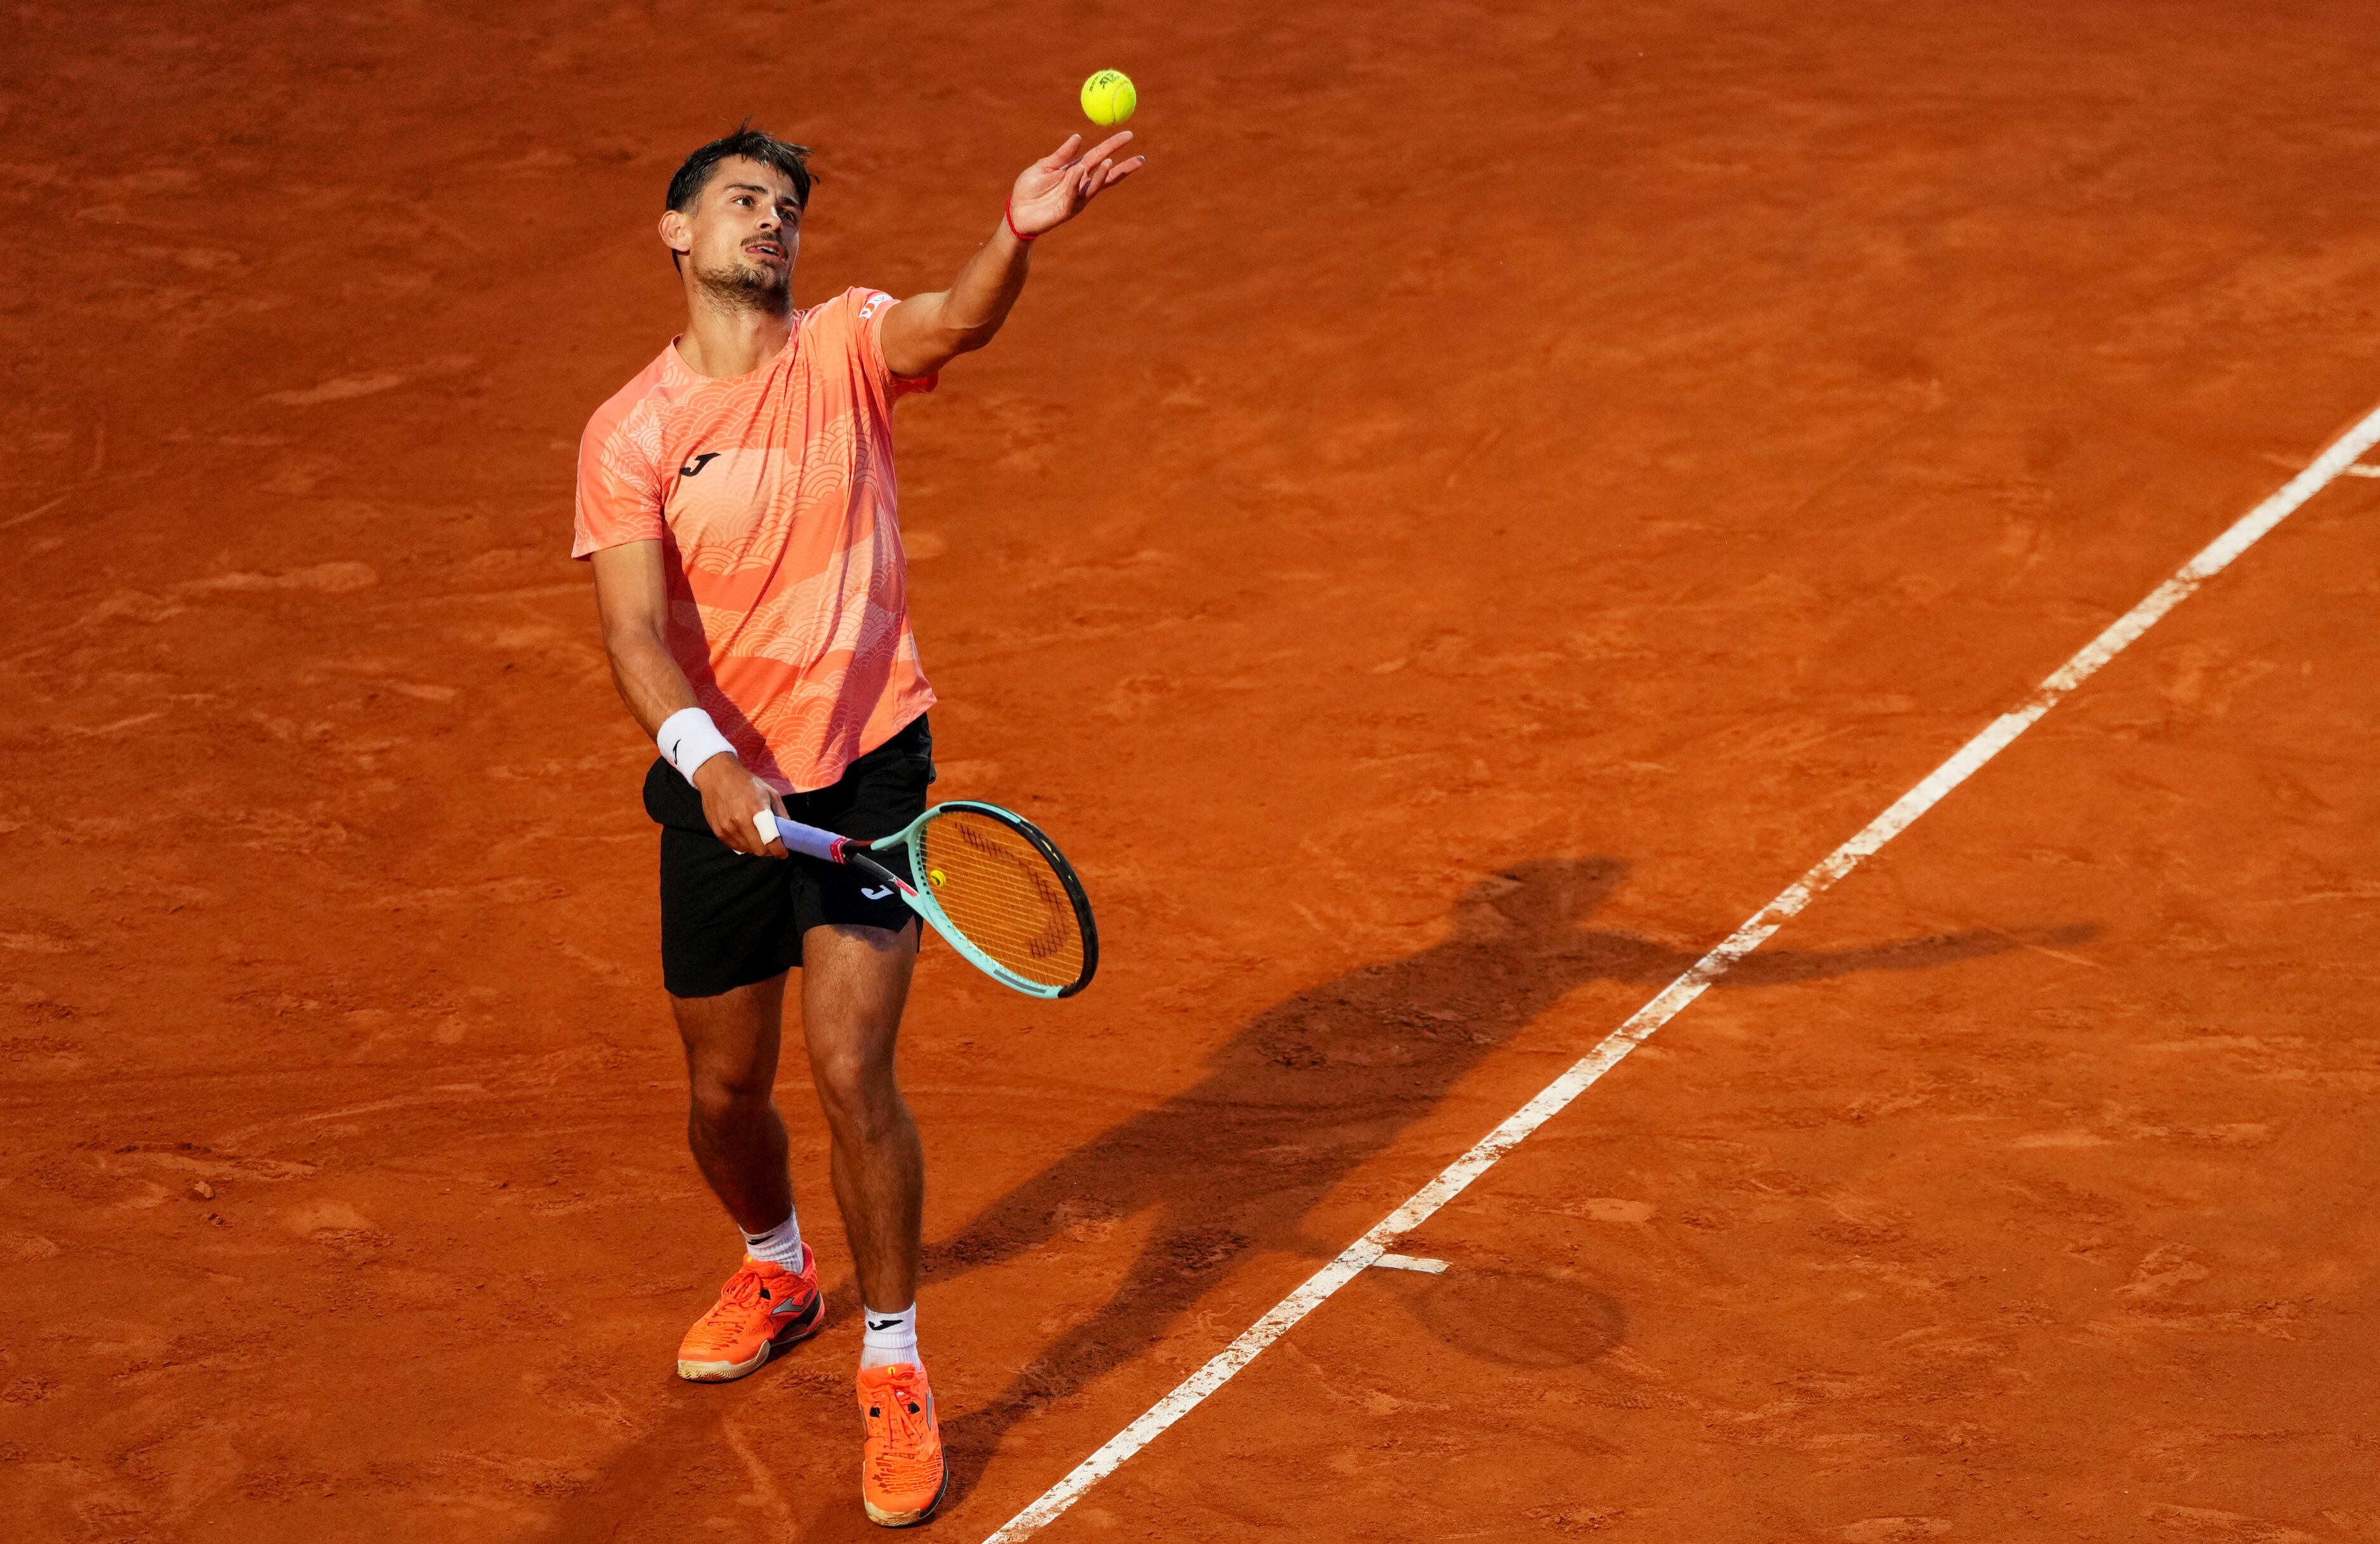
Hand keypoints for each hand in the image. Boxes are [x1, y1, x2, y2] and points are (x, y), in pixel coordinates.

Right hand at [693, 757, 787, 857]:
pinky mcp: (718, 831)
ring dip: (755, 847)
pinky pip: (735, 847)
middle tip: (771, 844)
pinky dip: (743, 845)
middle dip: (768, 850)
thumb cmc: (746, 783)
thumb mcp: (770, 793)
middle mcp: (740, 821)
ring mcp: (727, 827)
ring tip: (757, 836)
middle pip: (759, 849)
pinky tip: (745, 834)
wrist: (717, 776)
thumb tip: (788, 832)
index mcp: (756, 809)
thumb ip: (781, 813)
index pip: (770, 838)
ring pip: (747, 850)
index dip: (779, 850)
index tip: (783, 853)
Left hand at [1006, 132, 1145, 238]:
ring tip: (1110, 161)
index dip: (1114, 146)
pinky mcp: (1065, 210)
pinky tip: (1081, 170)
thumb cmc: (1029, 190)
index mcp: (1076, 171)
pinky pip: (1073, 194)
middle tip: (1141, 159)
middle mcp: (1080, 185)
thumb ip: (1062, 155)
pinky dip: (1077, 182)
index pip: (1099, 156)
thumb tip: (1078, 137)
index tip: (1129, 135)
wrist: (1016, 213)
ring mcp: (1075, 199)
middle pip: (1107, 174)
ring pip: (1094, 186)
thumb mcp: (1044, 166)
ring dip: (1102, 174)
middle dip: (1124, 167)